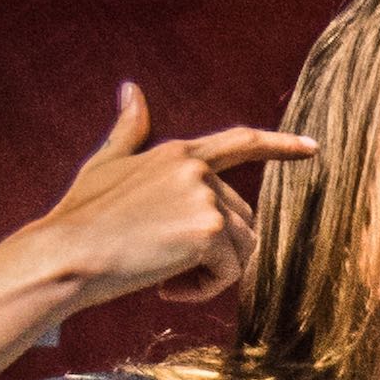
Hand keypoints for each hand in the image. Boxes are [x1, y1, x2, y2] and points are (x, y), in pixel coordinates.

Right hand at [32, 84, 314, 310]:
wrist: (67, 252)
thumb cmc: (79, 217)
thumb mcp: (105, 165)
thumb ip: (128, 131)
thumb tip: (130, 88)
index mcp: (179, 153)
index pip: (240, 142)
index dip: (279, 145)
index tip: (312, 148)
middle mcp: (198, 169)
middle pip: (241, 219)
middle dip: (215, 252)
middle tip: (165, 269)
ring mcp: (206, 197)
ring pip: (240, 250)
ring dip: (208, 274)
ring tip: (164, 278)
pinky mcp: (210, 230)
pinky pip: (228, 273)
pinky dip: (202, 290)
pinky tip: (167, 289)